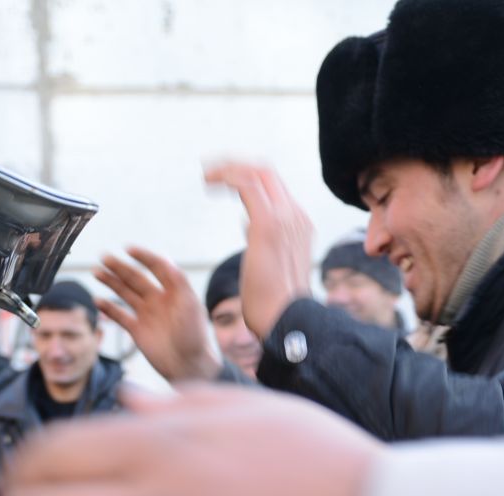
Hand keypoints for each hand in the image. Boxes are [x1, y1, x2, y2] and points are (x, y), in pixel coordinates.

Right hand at [94, 248, 220, 383]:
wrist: (189, 365)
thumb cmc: (195, 334)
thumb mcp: (189, 303)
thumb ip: (177, 279)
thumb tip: (164, 257)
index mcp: (173, 290)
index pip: (156, 267)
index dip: (143, 257)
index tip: (128, 249)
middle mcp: (158, 300)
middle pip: (136, 278)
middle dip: (120, 267)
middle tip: (104, 257)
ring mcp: (147, 315)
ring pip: (125, 294)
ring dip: (111, 283)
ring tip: (97, 272)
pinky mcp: (137, 331)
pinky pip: (119, 316)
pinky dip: (108, 309)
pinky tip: (97, 300)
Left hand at [204, 161, 314, 339]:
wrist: (287, 320)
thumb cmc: (274, 303)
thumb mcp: (268, 263)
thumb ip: (261, 240)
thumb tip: (247, 225)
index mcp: (298, 224)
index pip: (274, 187)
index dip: (248, 178)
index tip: (224, 183)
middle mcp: (295, 215)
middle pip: (267, 173)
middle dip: (236, 166)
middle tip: (210, 174)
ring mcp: (285, 217)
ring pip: (257, 172)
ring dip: (228, 169)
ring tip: (206, 176)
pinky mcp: (267, 224)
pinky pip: (247, 183)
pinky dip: (226, 176)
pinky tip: (209, 182)